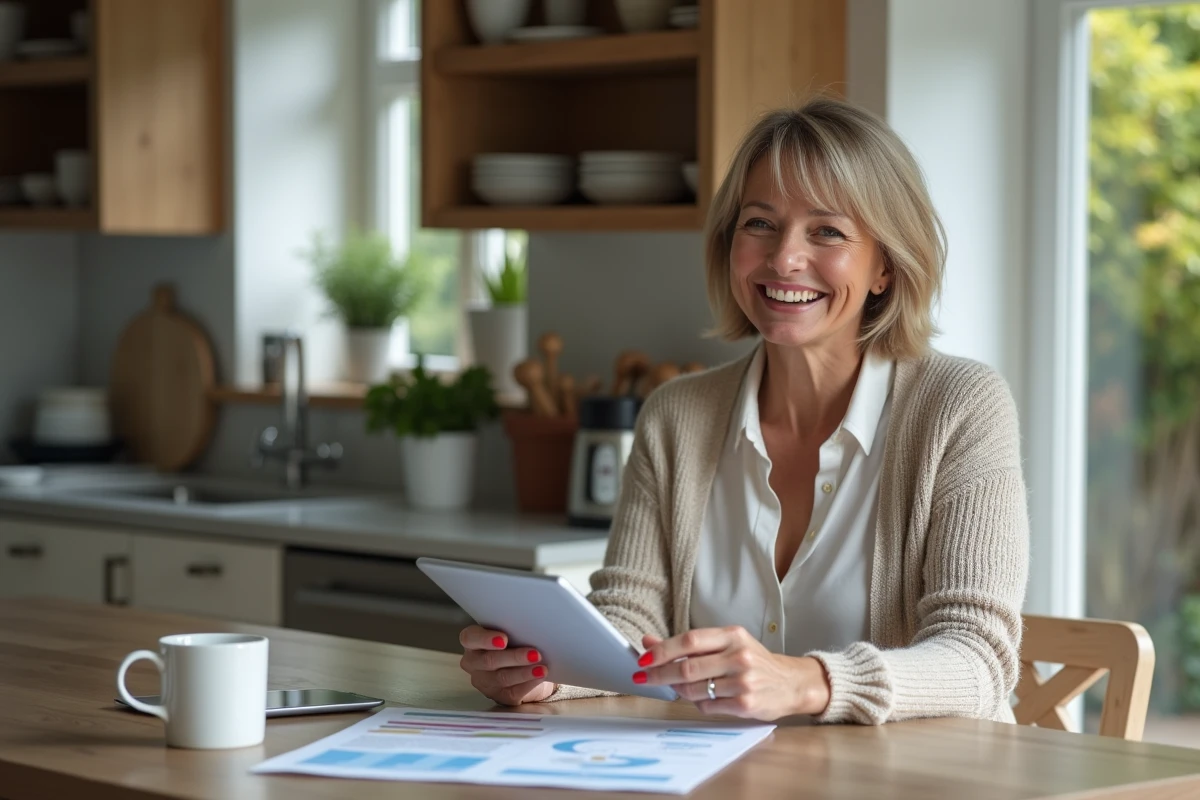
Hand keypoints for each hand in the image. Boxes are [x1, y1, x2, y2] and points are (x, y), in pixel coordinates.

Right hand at [458, 625, 556, 705]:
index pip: (470, 638)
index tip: (503, 639)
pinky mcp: (499, 696)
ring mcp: (484, 682)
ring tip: (541, 668)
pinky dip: (528, 683)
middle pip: (489, 661)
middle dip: (513, 657)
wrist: (527, 666)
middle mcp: (474, 663)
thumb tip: (531, 625)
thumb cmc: (515, 642)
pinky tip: (539, 677)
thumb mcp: (511, 632)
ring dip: (524, 672)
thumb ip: (512, 629)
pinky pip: (513, 692)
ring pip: (502, 678)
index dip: (485, 639)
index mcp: (472, 642)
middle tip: (534, 654)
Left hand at [633, 627, 830, 720]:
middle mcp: (739, 656)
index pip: (690, 640)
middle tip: (643, 678)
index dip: (663, 650)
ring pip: (695, 689)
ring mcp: (743, 681)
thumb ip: (690, 643)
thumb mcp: (726, 644)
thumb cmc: (753, 661)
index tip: (643, 658)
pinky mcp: (745, 705)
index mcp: (733, 635)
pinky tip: (702, 697)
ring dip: (678, 690)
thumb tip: (648, 642)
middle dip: (659, 674)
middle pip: (688, 667)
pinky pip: (708, 706)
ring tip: (676, 687)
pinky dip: (698, 703)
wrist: (791, 683)